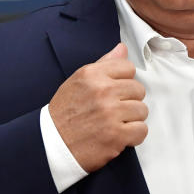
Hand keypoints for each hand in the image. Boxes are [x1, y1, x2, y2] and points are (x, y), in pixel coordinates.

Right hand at [48, 42, 147, 172]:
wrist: (51, 145)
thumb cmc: (65, 113)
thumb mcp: (78, 82)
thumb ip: (104, 64)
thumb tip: (122, 48)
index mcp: (92, 75)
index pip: (128, 68)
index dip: (124, 81)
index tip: (114, 91)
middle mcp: (102, 91)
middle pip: (138, 89)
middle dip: (128, 101)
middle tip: (113, 110)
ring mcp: (110, 113)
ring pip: (142, 110)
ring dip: (132, 119)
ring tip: (114, 123)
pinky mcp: (115, 135)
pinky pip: (141, 130)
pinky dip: (133, 136)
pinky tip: (119, 135)